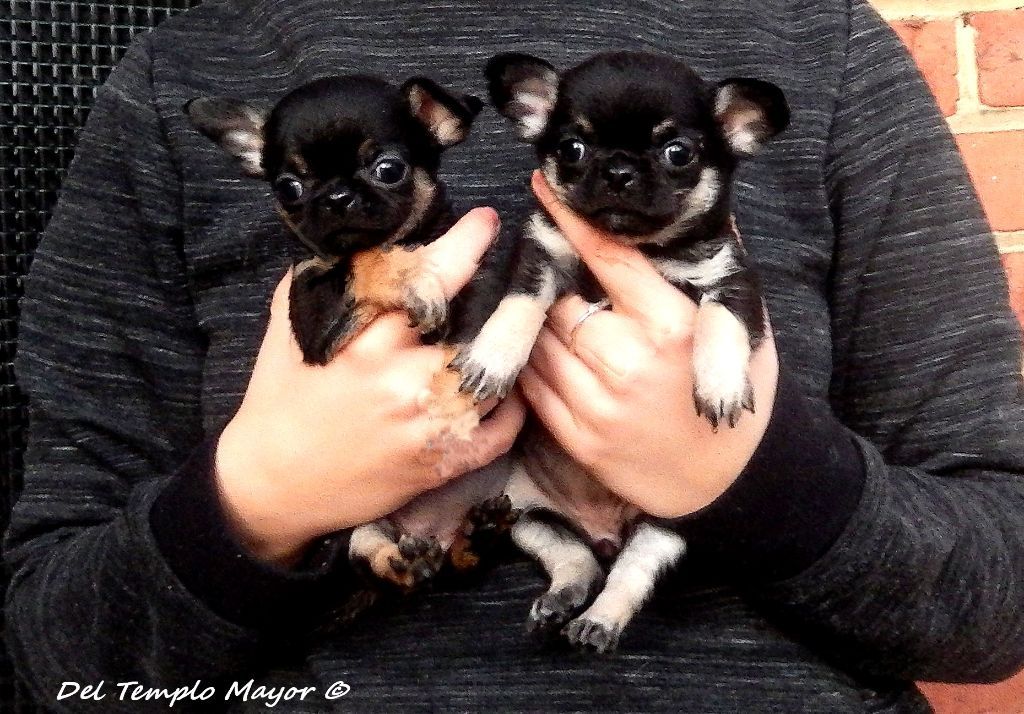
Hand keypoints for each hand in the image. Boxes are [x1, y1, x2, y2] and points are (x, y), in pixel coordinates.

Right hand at [215, 208, 525, 565]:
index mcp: (366, 342)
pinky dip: (513, 407)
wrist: (273, 483)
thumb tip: (368, 238)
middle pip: (486, 333)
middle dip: (514, 302)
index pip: (429, 282)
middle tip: (525, 280)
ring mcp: (429, 427)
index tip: (486, 222)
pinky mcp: (441, 464)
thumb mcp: (291, 328)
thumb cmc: (282, 397)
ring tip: (520, 329)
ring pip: (502, 381)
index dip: (465, 245)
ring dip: (516, 352)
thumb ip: (330, 282)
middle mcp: (405, 383)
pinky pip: (501, 432)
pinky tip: (509, 387)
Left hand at [518, 173, 778, 518]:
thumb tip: (700, 211)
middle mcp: (629, 364)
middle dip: (561, 287)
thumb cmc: (735, 395)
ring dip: (543, 326)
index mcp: (671, 327)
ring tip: (564, 321)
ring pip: (539, 341)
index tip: (545, 189)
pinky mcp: (578, 439)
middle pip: (563, 301)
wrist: (730, 482)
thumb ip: (713, 269)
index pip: (609, 258)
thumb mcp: (741, 327)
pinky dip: (535, 364)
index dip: (572, 220)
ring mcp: (598, 405)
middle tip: (565, 280)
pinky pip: (534, 385)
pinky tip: (554, 356)